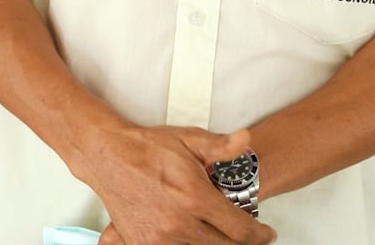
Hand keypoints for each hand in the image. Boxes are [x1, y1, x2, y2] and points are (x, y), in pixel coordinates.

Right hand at [76, 126, 274, 244]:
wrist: (108, 156)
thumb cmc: (148, 147)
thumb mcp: (189, 139)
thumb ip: (221, 147)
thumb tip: (246, 140)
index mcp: (194, 197)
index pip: (240, 229)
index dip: (259, 235)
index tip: (266, 234)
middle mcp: (178, 223)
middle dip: (241, 241)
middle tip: (246, 234)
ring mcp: (159, 238)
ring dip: (213, 242)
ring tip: (217, 230)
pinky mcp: (143, 243)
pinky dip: (187, 243)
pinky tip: (191, 234)